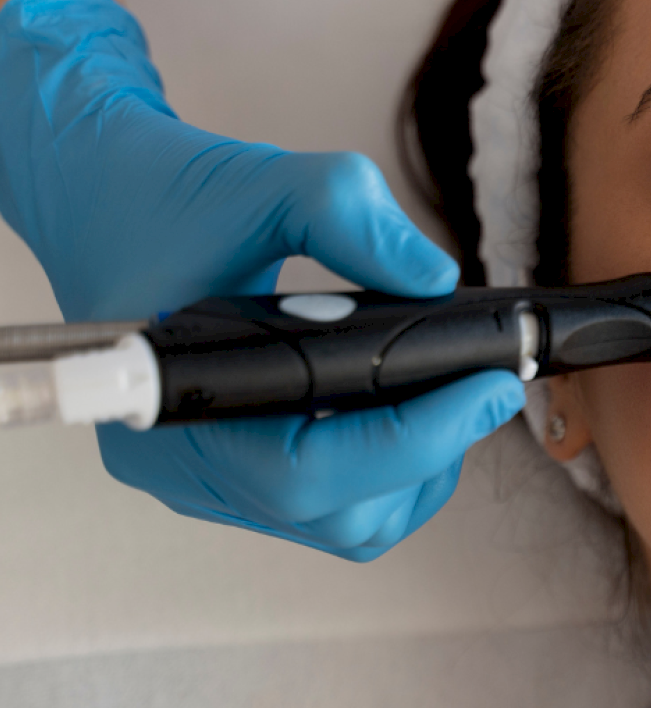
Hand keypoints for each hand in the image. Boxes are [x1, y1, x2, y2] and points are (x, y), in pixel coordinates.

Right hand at [0, 0, 524, 559]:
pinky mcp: (234, 472)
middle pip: (341, 514)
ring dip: (414, 470)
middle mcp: (188, 463)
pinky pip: (326, 505)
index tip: (488, 386)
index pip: (312, 471)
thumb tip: (434, 281)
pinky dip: (385, 469)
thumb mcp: (268, 183)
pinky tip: (402, 403)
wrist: (106, 205)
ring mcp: (210, 477)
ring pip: (343, 524)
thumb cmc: (165, 200)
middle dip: (431, 451)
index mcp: (179, 404)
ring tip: (445, 394)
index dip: (417, 439)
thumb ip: (351, 217)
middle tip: (479, 384)